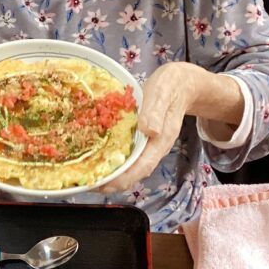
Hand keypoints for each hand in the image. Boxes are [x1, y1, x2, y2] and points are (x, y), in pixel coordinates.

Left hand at [99, 62, 195, 193]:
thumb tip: (149, 130)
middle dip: (112, 181)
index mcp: (161, 140)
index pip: (142, 167)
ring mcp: (148, 145)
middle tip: (87, 183)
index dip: (124, 179)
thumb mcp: (163, 93)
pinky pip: (127, 155)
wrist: (181, 84)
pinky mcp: (141, 139)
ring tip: (88, 176)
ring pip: (130, 166)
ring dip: (111, 173)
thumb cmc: (171, 86)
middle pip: (134, 173)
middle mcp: (154, 148)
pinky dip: (112, 160)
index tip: (104, 184)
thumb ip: (156, 111)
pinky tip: (96, 157)